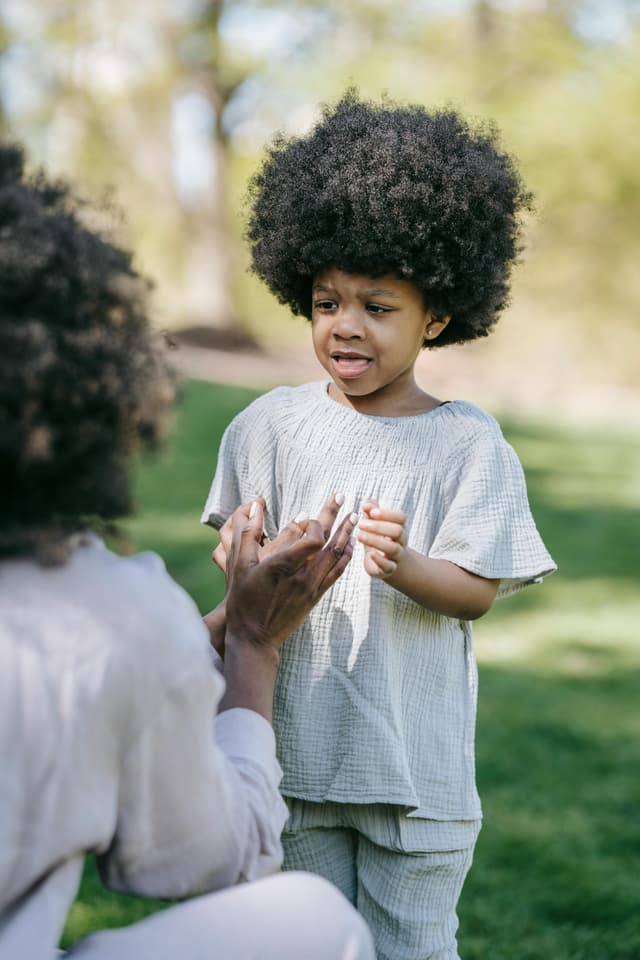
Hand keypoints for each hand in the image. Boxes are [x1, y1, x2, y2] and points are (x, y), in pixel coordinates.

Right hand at [224, 494, 356, 651]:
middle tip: (342, 495)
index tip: (306, 517)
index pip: (313, 539)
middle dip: (336, 516)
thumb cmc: (243, 601)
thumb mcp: (238, 566)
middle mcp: (302, 577)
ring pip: (336, 556)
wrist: (255, 639)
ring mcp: (312, 587)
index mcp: (282, 567)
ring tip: (354, 516)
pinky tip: (350, 545)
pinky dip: (345, 556)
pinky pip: (337, 573)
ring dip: (346, 534)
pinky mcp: (316, 596)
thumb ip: (248, 534)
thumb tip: (254, 506)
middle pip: (327, 542)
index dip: (314, 523)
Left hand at [357, 501, 406, 578]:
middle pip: (398, 531)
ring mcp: (396, 556)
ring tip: (359, 535)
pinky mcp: (389, 569)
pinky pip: (389, 566)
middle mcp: (401, 541)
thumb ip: (371, 512)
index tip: (372, 512)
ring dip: (376, 540)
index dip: (387, 513)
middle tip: (360, 524)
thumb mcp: (374, 525)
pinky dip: (380, 560)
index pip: (400, 517)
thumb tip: (367, 504)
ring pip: (393, 548)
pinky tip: (370, 554)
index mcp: (399, 527)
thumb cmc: (378, 539)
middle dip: (379, 526)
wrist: (385, 565)